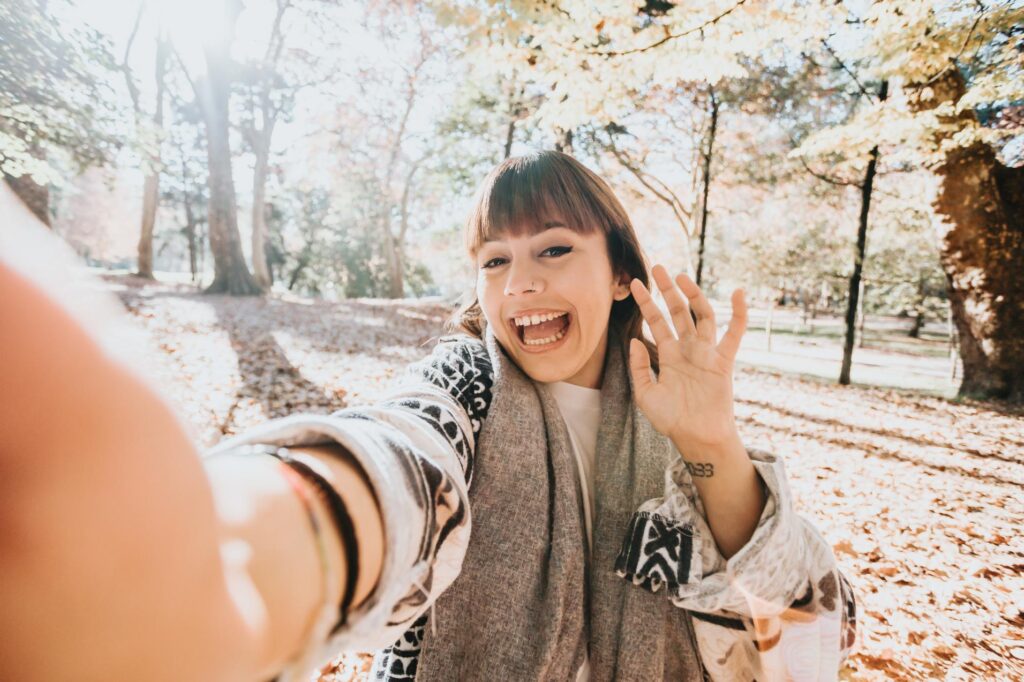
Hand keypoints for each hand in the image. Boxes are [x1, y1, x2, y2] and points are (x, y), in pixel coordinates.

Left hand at [628, 264, 747, 453]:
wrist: (696, 438)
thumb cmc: (671, 419)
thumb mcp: (646, 394)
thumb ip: (639, 367)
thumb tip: (634, 339)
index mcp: (669, 356)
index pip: (656, 322)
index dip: (646, 303)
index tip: (633, 283)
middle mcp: (688, 350)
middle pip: (678, 312)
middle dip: (668, 290)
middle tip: (657, 267)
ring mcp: (706, 354)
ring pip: (702, 316)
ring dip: (693, 295)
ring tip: (681, 276)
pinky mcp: (723, 362)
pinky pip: (734, 335)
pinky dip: (739, 314)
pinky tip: (739, 293)